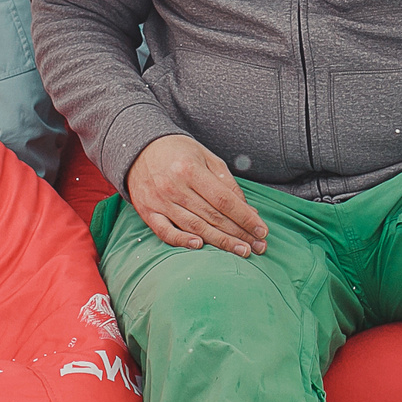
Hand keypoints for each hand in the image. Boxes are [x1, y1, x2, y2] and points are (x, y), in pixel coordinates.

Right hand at [126, 134, 267, 257]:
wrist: (138, 149)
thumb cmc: (178, 152)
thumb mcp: (206, 157)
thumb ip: (226, 182)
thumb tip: (248, 210)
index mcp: (190, 170)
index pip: (224, 200)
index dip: (245, 217)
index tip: (262, 230)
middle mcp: (174, 187)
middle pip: (213, 216)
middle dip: (239, 234)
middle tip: (258, 246)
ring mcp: (159, 201)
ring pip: (194, 227)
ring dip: (220, 242)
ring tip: (242, 251)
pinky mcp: (147, 212)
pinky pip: (165, 232)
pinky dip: (182, 241)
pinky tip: (200, 247)